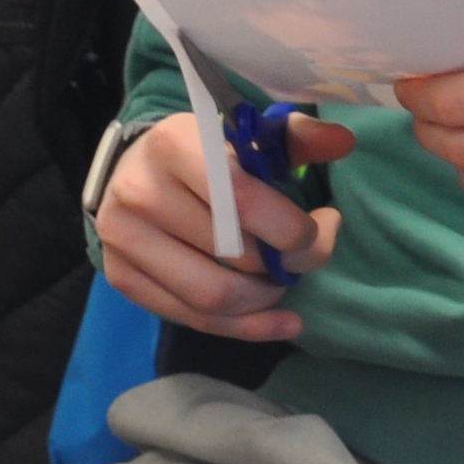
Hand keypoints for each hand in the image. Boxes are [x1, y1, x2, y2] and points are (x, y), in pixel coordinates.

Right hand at [95, 108, 352, 343]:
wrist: (134, 172)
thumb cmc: (203, 154)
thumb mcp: (246, 136)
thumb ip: (296, 137)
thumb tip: (342, 142)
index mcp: (174, 144)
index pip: (244, 202)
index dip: (293, 229)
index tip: (321, 226)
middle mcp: (139, 191)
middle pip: (234, 255)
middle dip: (288, 266)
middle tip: (307, 257)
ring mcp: (123, 238)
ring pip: (213, 296)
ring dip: (265, 299)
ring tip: (284, 282)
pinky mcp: (121, 276)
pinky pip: (194, 319)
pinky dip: (247, 328)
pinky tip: (281, 321)